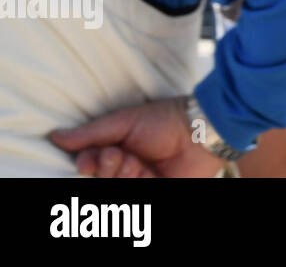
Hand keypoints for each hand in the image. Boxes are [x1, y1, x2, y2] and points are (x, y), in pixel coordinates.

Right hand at [49, 96, 227, 177]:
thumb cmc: (164, 119)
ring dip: (122, 175)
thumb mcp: (124, 122)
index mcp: (117, 147)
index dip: (86, 164)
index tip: (90, 160)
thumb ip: (91, 132)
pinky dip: (137, 183)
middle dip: (105, 168)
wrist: (200, 129)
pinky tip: (145, 172)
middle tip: (119, 156)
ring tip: (135, 162)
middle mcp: (127, 165)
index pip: (89, 162)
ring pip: (117, 186)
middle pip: (101, 177)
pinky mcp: (158, 189)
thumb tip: (55, 136)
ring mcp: (142, 179)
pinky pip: (136, 197)